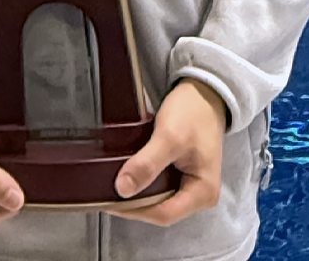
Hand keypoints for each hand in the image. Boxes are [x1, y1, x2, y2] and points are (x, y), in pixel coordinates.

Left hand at [112, 78, 226, 225]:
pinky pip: (156, 186)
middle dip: (132, 205)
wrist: (203, 93)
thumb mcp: (169, 137)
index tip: (108, 201)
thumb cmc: (193, 113)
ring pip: (156, 199)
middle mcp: (198, 194)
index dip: (134, 210)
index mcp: (203, 192)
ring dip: (134, 194)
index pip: (163, 214)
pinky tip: (122, 176)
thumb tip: (123, 189)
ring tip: (109, 187)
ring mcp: (189, 185)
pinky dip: (139, 182)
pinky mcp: (179, 174)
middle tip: (104, 195)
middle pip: (159, 210)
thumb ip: (147, 164)